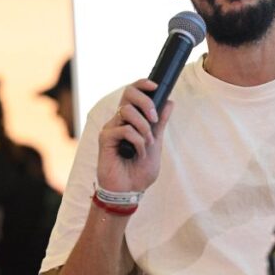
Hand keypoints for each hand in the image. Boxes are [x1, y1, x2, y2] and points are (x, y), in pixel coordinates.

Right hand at [97, 79, 173, 193]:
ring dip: (143, 127)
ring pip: (127, 111)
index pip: (133, 92)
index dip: (142, 84)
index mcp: (131, 119)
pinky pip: (124, 129)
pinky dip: (137, 141)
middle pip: (128, 93)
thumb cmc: (140, 170)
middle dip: (146, 103)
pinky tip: (138, 153)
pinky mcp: (105, 139)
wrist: (130, 190)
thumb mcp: (156, 143)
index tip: (155, 86)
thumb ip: (160, 123)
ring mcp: (111, 129)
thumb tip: (169, 102)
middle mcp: (119, 120)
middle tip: (154, 119)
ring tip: (147, 144)